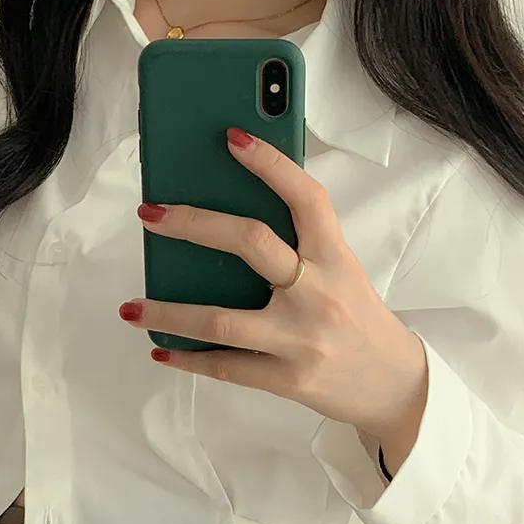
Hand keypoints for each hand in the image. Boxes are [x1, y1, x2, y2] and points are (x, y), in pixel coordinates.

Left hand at [120, 126, 427, 468]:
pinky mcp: (286, 380)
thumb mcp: (340, 272)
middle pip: (250, 243)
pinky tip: (160, 347)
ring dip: (168, 311)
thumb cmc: (357, 319)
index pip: (305, 197)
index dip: (270, 163)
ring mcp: (300, 340)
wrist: (393, 386)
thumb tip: (226, 222)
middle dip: (193, 224)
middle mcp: (318, 294)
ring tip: (130, 306)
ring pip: (221, 319)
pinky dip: (187, 357)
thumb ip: (298, 246)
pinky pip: (225, 365)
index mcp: (336, 258)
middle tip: (149, 214)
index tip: (230, 136)